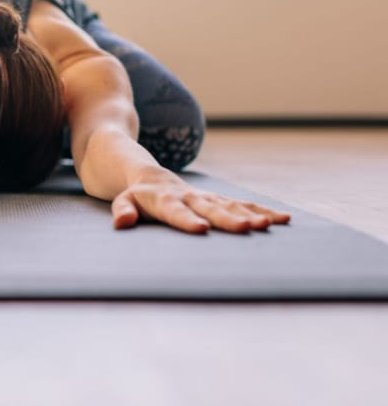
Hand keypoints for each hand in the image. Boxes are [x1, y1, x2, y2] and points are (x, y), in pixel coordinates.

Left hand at [111, 172, 290, 234]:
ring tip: (270, 224)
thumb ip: (123, 211)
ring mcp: (207, 198)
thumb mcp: (123, 201)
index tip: (201, 229)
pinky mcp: (219, 200)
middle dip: (229, 218)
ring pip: (231, 205)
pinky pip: (243, 204)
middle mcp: (190, 197)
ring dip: (251, 213)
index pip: (176, 212)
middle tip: (247, 228)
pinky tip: (283, 219)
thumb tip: (121, 223)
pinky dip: (262, 210)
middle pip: (210, 209)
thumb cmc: (137, 196)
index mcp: (166, 201)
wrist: (151, 177)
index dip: (187, 220)